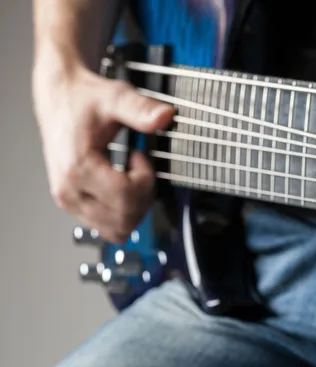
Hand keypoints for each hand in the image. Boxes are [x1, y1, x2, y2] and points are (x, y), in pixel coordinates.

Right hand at [33, 65, 174, 242]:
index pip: (125, 197)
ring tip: (129, 177)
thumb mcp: (116, 97)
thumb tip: (165, 116)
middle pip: (123, 220)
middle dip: (142, 196)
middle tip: (138, 168)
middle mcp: (68, 191)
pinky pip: (107, 227)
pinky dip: (122, 213)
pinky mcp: (72, 204)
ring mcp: (69, 201)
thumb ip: (141, 109)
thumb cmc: (84, 98)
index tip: (140, 156)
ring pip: (116, 230)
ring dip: (134, 208)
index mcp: (77, 168)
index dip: (145, 179)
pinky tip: (121, 186)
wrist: (59, 96)